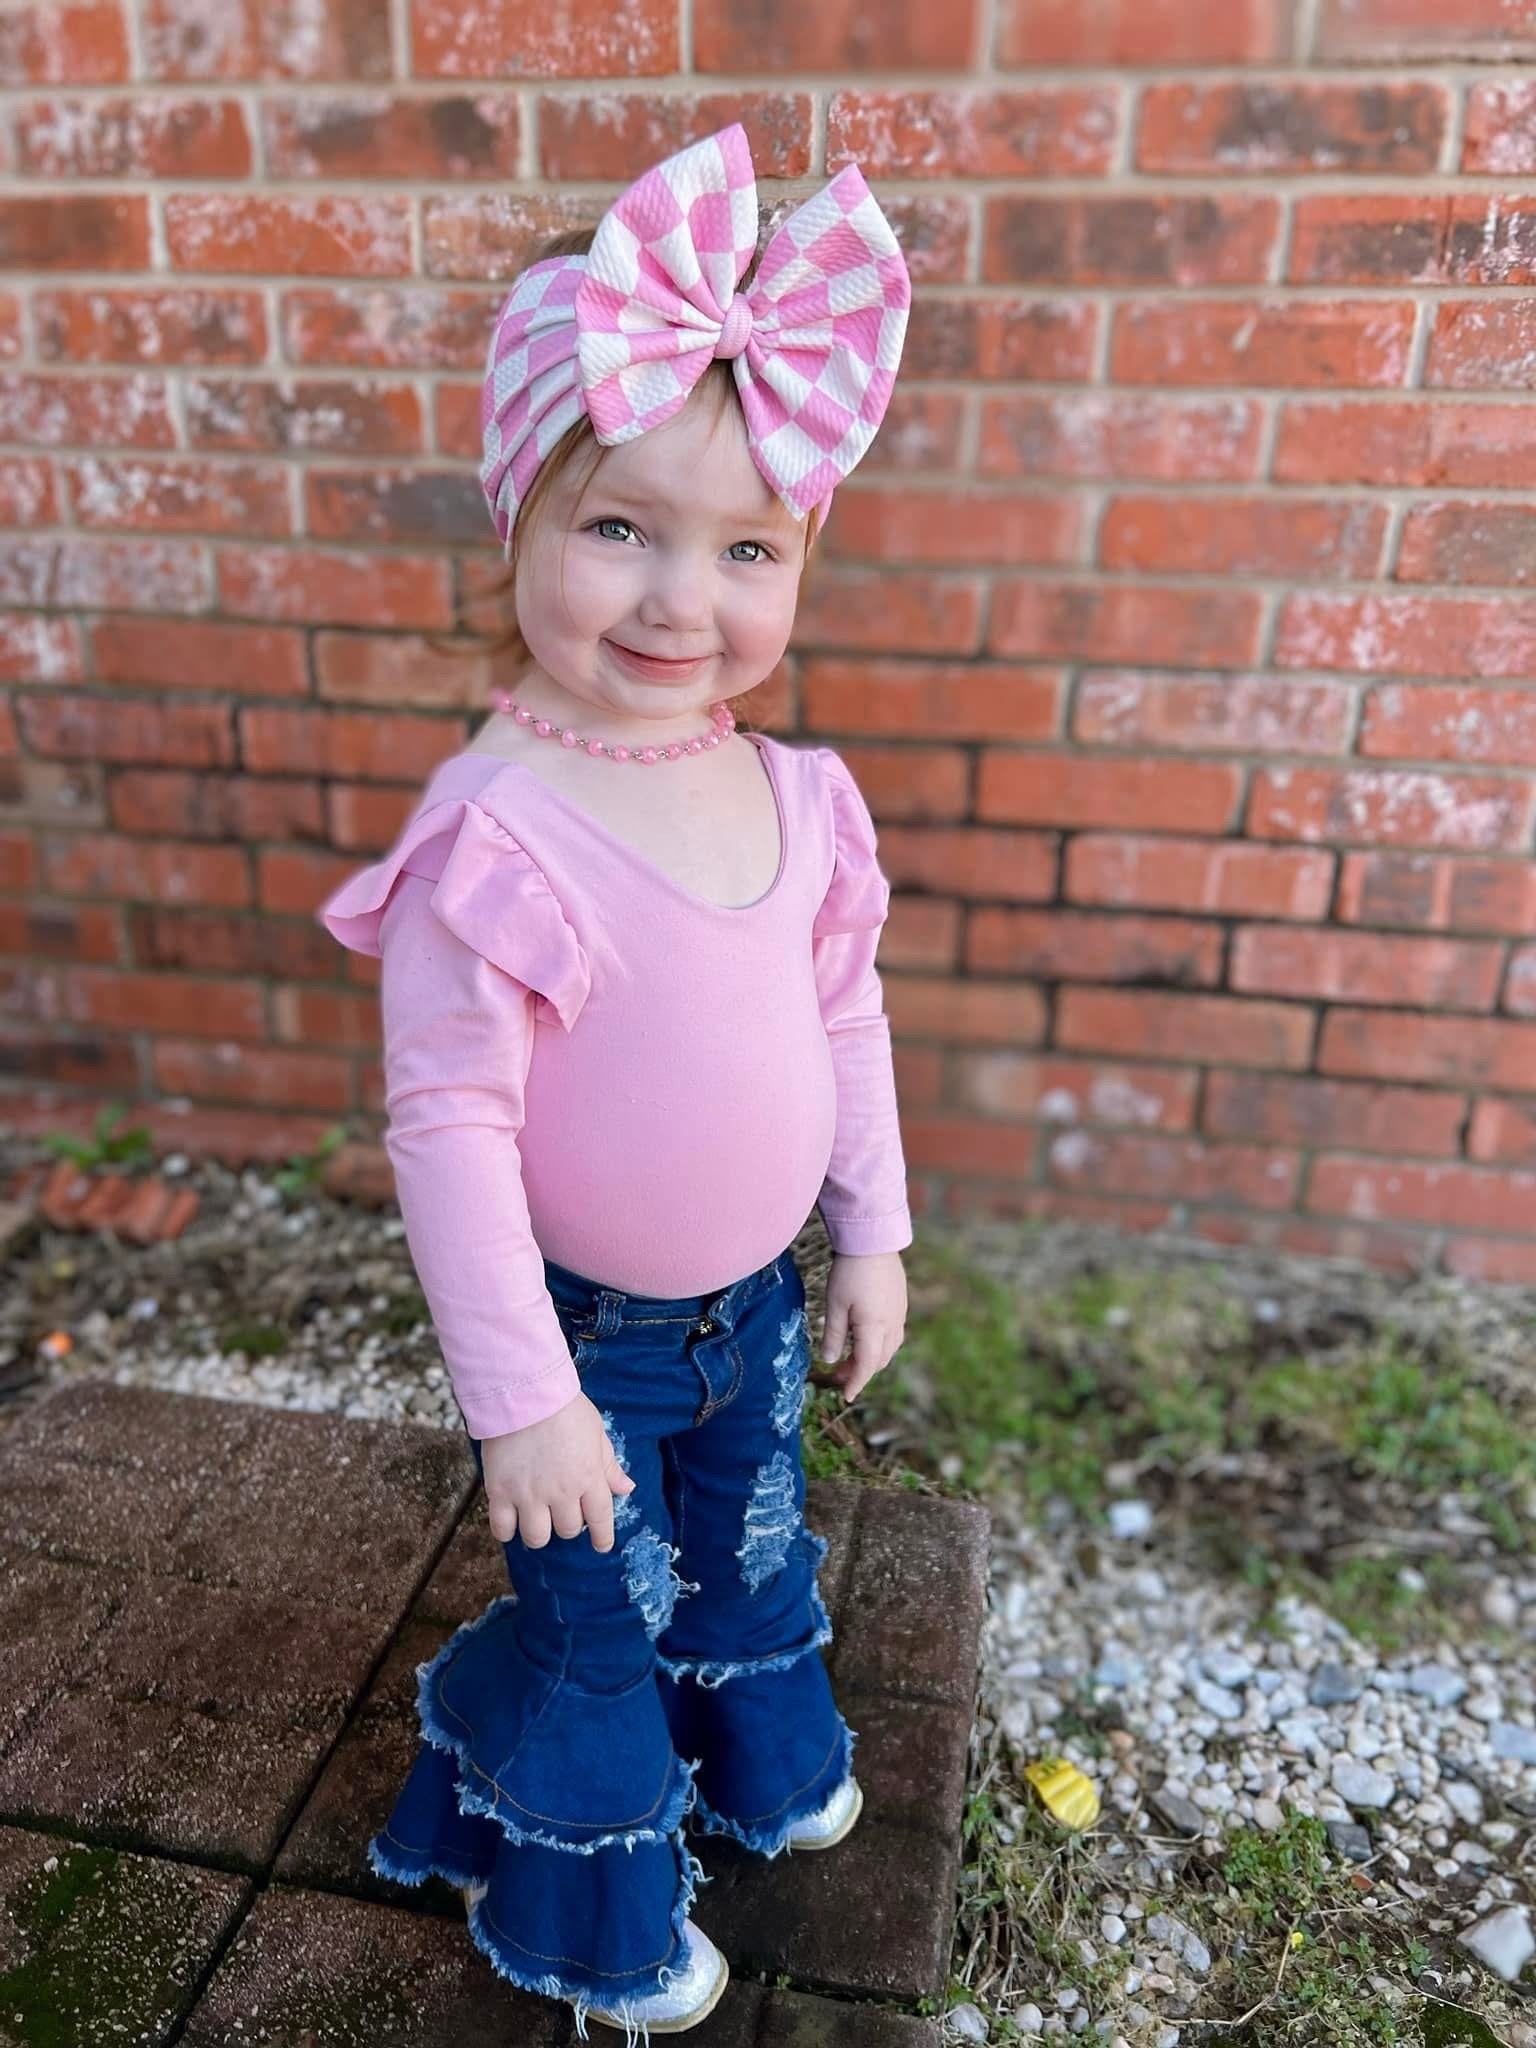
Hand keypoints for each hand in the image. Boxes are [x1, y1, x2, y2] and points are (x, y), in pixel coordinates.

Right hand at [480, 1394, 634, 1552]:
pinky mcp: (500, 1491)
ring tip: (536, 1517)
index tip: (601, 1545)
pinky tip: (510, 1520)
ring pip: (537, 1537)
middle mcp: (561, 1492)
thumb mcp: (596, 1432)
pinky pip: (502, 1529)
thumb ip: (608, 1465)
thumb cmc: (564, 1407)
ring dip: (540, 1532)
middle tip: (561, 1509)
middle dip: (568, 1524)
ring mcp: (529, 1494)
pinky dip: (507, 1530)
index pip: (601, 1520)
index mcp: (589, 1477)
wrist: (523, 1391)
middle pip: (568, 1530)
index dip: (603, 1538)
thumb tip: (627, 1488)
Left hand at [819, 1249, 906, 1403]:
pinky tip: (864, 1336)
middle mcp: (892, 1324)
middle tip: (838, 1375)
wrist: (873, 1241)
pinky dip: (879, 1343)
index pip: (867, 1366)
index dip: (856, 1383)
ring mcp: (899, 1313)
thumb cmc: (850, 1272)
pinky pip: (893, 1333)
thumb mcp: (835, 1304)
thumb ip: (833, 1335)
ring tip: (849, 1357)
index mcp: (874, 1328)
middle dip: (861, 1372)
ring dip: (871, 1358)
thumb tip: (828, 1360)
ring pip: (889, 1348)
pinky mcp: (901, 1303)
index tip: (846, 1396)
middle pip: (880, 1360)